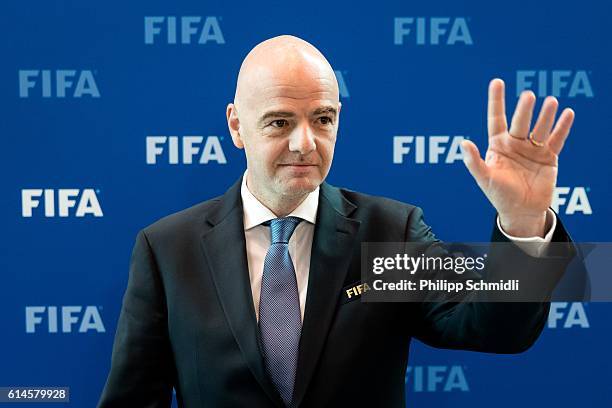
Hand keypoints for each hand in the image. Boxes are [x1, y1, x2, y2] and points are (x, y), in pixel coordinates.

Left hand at [461, 78, 574, 236]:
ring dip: (545, 115)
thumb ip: (474, 162)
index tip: (497, 82)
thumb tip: (464, 143)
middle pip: (520, 121)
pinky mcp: (549, 157)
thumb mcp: (484, 179)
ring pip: (540, 127)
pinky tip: (567, 113)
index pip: (496, 118)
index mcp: (498, 145)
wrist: (521, 211)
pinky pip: (557, 139)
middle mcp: (516, 143)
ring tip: (550, 101)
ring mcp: (533, 149)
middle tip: (528, 96)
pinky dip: (562, 127)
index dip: (496, 101)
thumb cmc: (499, 195)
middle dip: (524, 109)